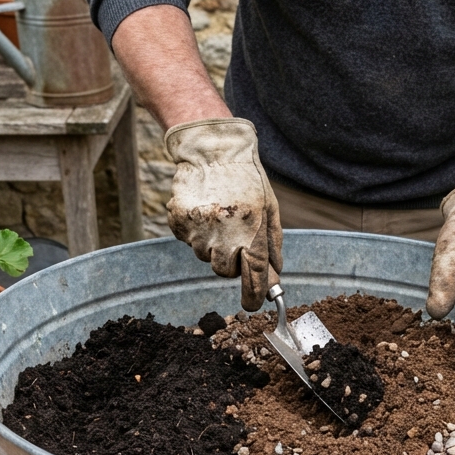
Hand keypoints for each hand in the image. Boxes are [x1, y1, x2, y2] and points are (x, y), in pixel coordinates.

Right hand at [165, 118, 282, 310]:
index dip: (253, 296)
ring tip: (218, 216)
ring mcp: (198, 230)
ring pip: (204, 256)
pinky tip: (203, 210)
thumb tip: (275, 274)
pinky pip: (187, 240)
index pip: (254, 277)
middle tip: (234, 238)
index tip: (252, 304)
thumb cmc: (246, 178)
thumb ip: (273, 243)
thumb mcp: (270, 207)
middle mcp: (224, 235)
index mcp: (252, 231)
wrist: (213, 149)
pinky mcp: (179, 222)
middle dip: (231, 263)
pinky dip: (195, 231)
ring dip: (212, 244)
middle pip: (225, 272)